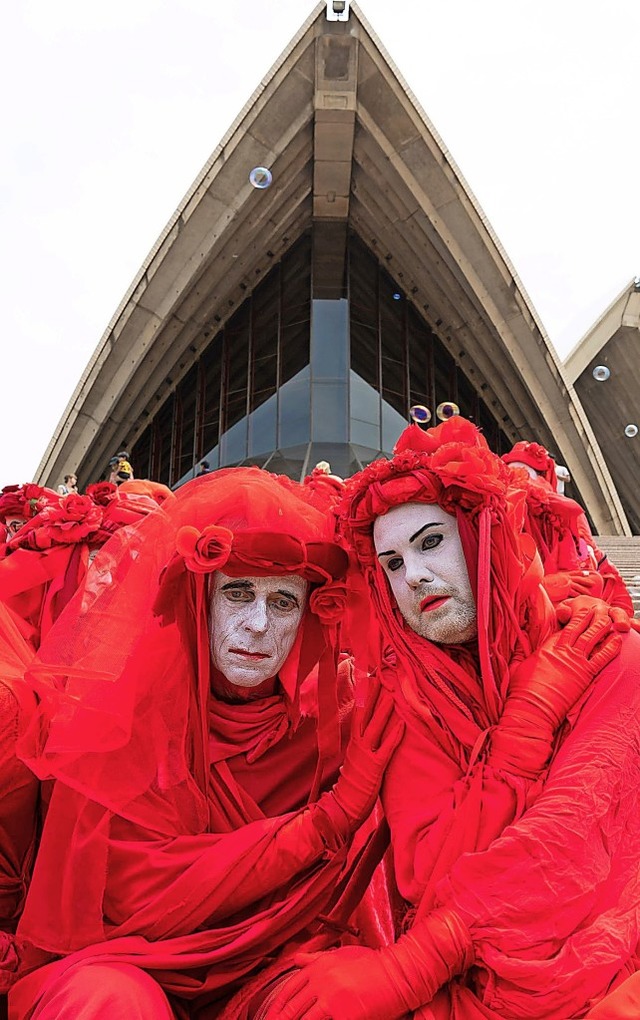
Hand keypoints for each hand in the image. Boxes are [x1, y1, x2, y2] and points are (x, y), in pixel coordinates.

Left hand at [261, 907, 471, 1019]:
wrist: (400, 972)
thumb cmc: (374, 965)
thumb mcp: (343, 955)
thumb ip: (317, 959)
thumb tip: (295, 959)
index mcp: (318, 965)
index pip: (288, 991)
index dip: (276, 1009)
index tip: (269, 1019)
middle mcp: (320, 978)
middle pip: (290, 1009)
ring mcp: (331, 997)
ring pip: (302, 1019)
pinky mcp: (344, 1014)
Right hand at [313, 675, 403, 843]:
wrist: (343, 806)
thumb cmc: (351, 784)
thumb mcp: (354, 760)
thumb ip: (360, 746)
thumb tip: (364, 734)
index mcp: (353, 742)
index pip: (358, 713)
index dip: (364, 696)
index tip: (369, 679)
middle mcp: (357, 745)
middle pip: (364, 715)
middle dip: (372, 696)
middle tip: (379, 677)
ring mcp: (365, 755)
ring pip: (375, 728)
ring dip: (384, 711)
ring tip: (392, 695)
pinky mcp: (375, 767)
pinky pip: (386, 748)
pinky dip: (394, 736)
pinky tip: (403, 726)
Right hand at [489, 596, 622, 774]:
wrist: (532, 708)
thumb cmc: (522, 690)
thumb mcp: (518, 666)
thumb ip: (520, 651)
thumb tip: (519, 638)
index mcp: (547, 648)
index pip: (563, 629)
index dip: (572, 619)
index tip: (578, 612)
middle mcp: (563, 651)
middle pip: (579, 628)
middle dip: (588, 617)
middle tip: (595, 608)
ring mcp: (576, 662)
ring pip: (592, 638)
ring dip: (601, 627)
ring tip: (608, 618)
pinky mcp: (585, 675)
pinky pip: (602, 658)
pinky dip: (610, 648)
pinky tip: (617, 640)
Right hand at [543, 570, 603, 603]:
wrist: (542, 585)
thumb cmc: (545, 582)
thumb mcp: (552, 577)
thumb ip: (558, 579)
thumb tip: (559, 581)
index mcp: (564, 574)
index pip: (575, 573)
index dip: (581, 573)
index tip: (587, 573)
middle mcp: (567, 578)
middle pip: (579, 579)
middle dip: (587, 581)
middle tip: (593, 583)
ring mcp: (567, 584)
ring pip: (578, 587)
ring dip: (584, 590)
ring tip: (589, 593)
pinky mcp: (566, 590)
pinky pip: (574, 593)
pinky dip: (578, 595)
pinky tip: (581, 597)